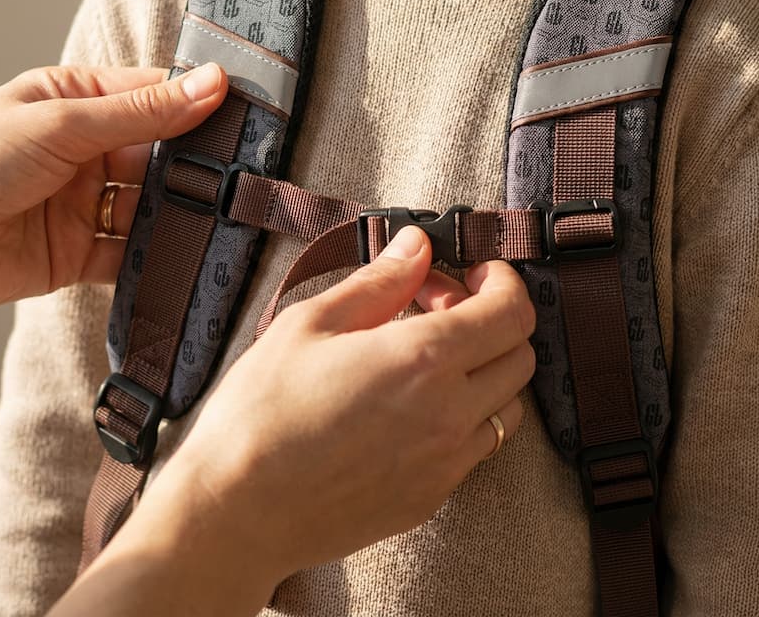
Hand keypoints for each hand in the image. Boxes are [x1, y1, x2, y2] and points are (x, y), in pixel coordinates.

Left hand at [0, 63, 226, 311]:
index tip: (251, 113)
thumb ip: (141, 113)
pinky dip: (159, 258)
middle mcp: (84, 149)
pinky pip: (132, 254)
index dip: (199, 103)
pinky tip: (190, 259)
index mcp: (76, 101)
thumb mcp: (61, 125)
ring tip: (225, 218)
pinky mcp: (80, 253)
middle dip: (198, 165)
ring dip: (183, 213)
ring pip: (152, 206)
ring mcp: (84, 203)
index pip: (153, 95)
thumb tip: (210, 84)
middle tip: (246, 174)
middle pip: (159, 154)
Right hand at [89, 227, 536, 612]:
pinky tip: (403, 410)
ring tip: (422, 363)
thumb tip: (417, 247)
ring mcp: (445, 464)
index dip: (502, 284)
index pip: (513, 313)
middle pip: (521, 358)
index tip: (471, 275)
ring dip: (483, 374)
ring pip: (507, 408)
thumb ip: (377, 283)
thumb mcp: (309, 325)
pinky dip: (459, 419)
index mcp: (423, 360)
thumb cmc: (260, 413)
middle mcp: (450, 414)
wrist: (237, 512)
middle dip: (492, 323)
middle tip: (433, 311)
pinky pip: (473, 450)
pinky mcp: (429, 498)